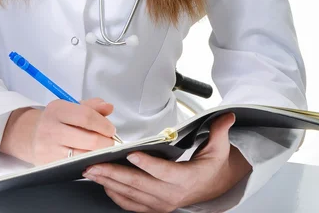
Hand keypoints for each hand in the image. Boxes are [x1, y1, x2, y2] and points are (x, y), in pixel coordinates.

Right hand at [0, 97, 116, 165]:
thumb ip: (92, 106)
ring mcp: (49, 149)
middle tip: (110, 142)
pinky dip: (87, 162)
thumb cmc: (56, 120)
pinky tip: (91, 158)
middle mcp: (51, 128)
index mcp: (58, 109)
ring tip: (102, 150)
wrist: (30, 135)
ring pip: (83, 155)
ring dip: (98, 154)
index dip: (103, 124)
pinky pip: (75, 165)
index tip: (111, 129)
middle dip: (105, 142)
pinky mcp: (50, 164)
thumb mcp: (71, 107)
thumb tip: (109, 107)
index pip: (86, 117)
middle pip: (88, 139)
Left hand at [82, 112, 251, 211]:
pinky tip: (103, 184)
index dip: (148, 164)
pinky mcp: (152, 207)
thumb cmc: (210, 166)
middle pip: (139, 185)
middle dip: (114, 174)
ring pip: (130, 195)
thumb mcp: (219, 148)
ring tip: (91, 172)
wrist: (211, 188)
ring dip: (109, 183)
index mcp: (186, 179)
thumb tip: (226, 115)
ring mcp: (160, 203)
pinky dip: (115, 194)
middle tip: (95, 164)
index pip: (164, 173)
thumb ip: (219, 131)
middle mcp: (170, 195)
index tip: (132, 154)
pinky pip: (130, 204)